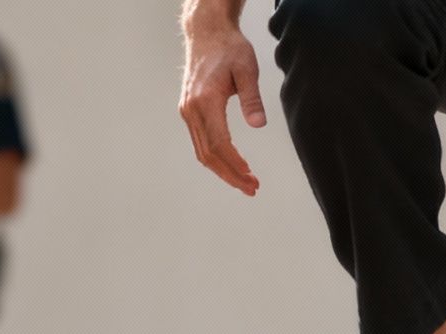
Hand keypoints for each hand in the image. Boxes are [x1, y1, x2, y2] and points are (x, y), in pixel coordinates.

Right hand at [178, 11, 265, 195]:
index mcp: (205, 101)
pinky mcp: (188, 111)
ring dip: (223, 169)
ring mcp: (187, 111)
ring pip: (202, 151)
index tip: (252, 179)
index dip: (235, 165)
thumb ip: (252, 99)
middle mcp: (191, 109)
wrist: (207, 33)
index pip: (220, 144)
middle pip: (209, 154)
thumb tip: (259, 125)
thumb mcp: (247, 70)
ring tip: (245, 181)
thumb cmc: (229, 48)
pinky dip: (215, 157)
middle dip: (230, 175)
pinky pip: (200, 142)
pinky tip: (232, 164)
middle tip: (252, 189)